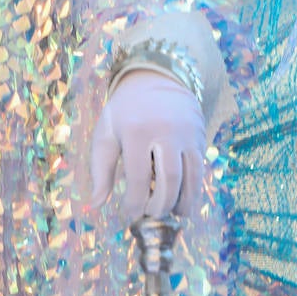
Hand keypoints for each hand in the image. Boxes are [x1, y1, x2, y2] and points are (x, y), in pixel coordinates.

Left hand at [90, 71, 206, 221]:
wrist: (156, 79)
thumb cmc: (125, 111)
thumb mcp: (106, 132)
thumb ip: (100, 168)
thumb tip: (96, 203)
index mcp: (136, 130)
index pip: (139, 176)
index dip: (135, 202)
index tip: (129, 215)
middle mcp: (165, 131)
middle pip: (169, 179)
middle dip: (160, 204)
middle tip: (150, 216)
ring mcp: (186, 134)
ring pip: (190, 176)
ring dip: (182, 202)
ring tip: (170, 215)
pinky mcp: (200, 137)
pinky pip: (200, 169)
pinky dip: (194, 191)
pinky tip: (185, 205)